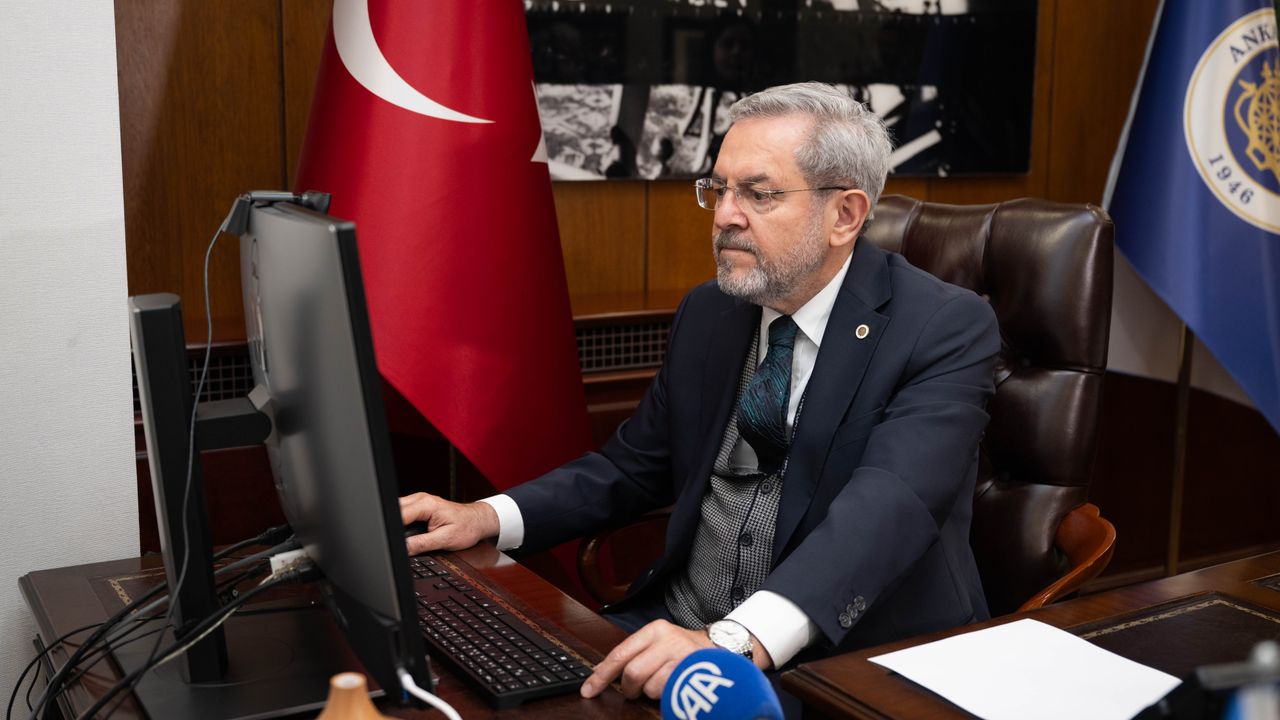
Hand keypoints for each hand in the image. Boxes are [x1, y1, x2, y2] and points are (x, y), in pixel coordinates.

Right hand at [398, 492, 499, 554]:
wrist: (476, 521)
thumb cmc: (466, 527)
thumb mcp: (444, 540)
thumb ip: (421, 544)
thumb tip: (404, 549)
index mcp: (426, 505)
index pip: (400, 515)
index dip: (393, 530)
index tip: (391, 542)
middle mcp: (420, 499)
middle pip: (394, 510)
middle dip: (393, 526)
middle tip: (399, 541)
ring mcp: (418, 501)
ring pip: (397, 510)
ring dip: (398, 524)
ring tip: (407, 536)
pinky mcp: (418, 506)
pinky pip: (404, 512)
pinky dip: (403, 522)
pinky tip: (408, 532)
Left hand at [580, 620, 713, 699]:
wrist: (723, 649)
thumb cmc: (684, 649)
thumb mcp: (659, 642)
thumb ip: (632, 654)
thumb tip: (600, 671)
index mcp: (655, 630)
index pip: (620, 653)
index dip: (601, 675)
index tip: (588, 690)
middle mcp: (668, 640)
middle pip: (632, 673)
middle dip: (630, 687)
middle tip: (635, 689)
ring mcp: (681, 657)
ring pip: (649, 686)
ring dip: (651, 692)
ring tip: (663, 683)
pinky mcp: (692, 674)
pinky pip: (667, 693)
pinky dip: (665, 696)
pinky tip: (672, 687)